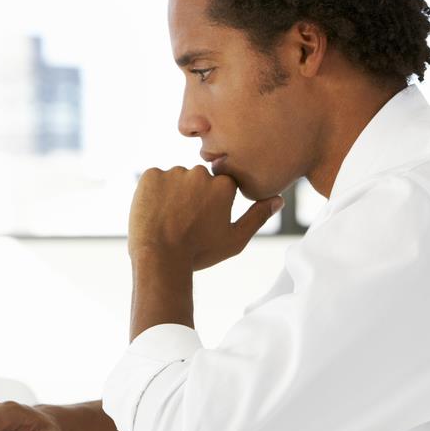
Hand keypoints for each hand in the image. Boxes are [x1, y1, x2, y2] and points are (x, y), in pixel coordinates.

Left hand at [128, 166, 283, 270]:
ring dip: (172, 194)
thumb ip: (258, 216)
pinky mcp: (150, 175)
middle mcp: (200, 173)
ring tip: (167, 220)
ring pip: (175, 180)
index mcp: (224, 185)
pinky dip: (153, 193)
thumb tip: (279, 200)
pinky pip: (153, 179)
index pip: (220, 187)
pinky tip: (154, 212)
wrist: (159, 258)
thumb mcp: (235, 239)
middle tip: (182, 223)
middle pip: (197, 181)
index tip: (201, 222)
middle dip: (191, 197)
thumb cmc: (198, 252)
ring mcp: (174, 172)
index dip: (210, 206)